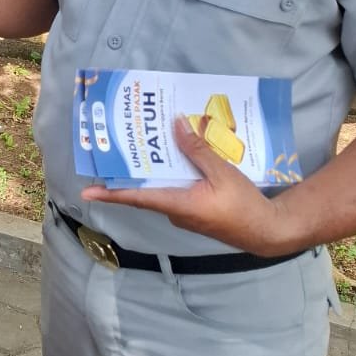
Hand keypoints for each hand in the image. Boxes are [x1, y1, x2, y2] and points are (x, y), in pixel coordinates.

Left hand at [81, 116, 298, 256]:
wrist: (268, 231)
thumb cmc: (244, 206)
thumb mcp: (222, 173)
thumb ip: (197, 150)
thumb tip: (175, 125)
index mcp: (177, 204)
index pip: (137, 198)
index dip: (111, 193)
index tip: (87, 191)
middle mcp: (175, 210)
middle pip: (146, 189)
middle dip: (131, 171)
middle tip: (116, 149)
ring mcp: (185, 212)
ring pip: (163, 187)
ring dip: (154, 169)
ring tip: (144, 143)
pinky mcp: (196, 210)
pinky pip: (177, 189)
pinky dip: (172, 174)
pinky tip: (177, 155)